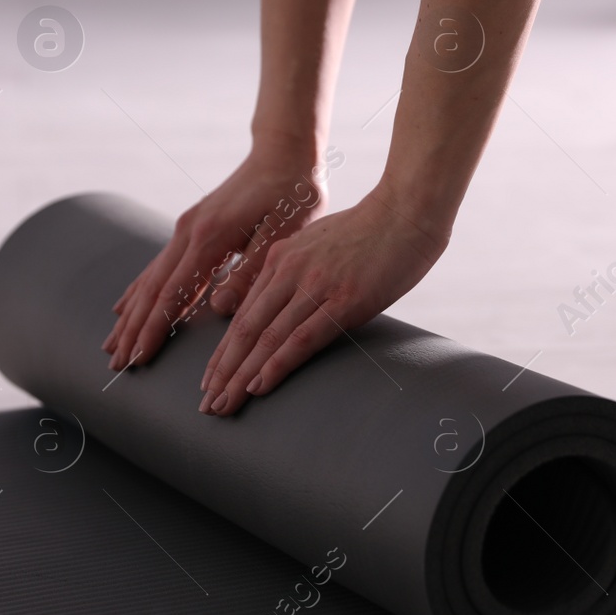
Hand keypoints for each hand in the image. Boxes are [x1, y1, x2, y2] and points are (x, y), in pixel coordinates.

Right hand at [103, 149, 330, 370]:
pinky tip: (126, 306)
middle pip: (153, 289)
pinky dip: (139, 290)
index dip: (154, 328)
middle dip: (133, 329)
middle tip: (116, 364)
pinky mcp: (192, 227)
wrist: (283, 152)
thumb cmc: (292, 194)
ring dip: (131, 314)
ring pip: (150, 278)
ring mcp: (187, 228)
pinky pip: (158, 265)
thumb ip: (250, 270)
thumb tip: (219, 307)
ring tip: (112, 344)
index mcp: (210, 238)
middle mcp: (189, 233)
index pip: (174, 293)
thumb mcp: (283, 233)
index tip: (137, 358)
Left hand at [198, 187, 448, 415]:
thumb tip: (288, 300)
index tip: (210, 379)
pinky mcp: (344, 300)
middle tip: (207, 404)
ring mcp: (315, 286)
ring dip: (240, 376)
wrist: (409, 209)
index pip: (243, 314)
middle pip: (245, 330)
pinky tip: (258, 386)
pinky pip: (301, 338)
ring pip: (265, 338)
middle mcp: (290, 272)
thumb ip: (299, 271)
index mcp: (282, 259)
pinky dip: (275, 365)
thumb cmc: (372, 230)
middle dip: (222, 371)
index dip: (223, 351)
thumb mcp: (321, 244)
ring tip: (221, 405)